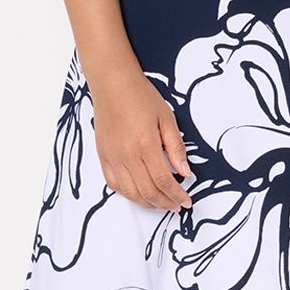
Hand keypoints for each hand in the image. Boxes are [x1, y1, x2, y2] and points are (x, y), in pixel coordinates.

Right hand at [88, 68, 194, 209]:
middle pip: (148, 191)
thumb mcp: (166, 118)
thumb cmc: (140, 96)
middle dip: (165, 203)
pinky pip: (114, 184)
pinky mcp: (103, 156)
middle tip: (177, 206)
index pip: (164, 181)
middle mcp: (127, 155)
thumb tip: (185, 172)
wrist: (112, 83)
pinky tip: (139, 194)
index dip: (177, 195)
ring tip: (161, 204)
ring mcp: (112, 157)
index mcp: (145, 145)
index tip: (186, 201)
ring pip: (130, 192)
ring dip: (148, 203)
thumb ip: (176, 148)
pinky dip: (128, 194)